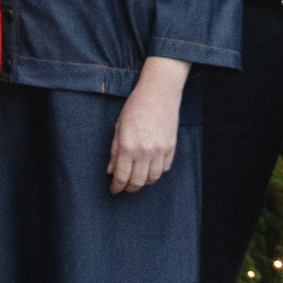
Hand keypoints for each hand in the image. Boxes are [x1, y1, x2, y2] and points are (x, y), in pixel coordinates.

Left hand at [108, 54, 188, 194]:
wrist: (159, 93)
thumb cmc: (135, 107)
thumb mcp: (118, 127)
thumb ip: (115, 151)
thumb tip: (110, 171)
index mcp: (128, 145)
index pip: (122, 176)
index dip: (116, 186)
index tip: (114, 190)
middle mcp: (145, 151)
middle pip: (138, 181)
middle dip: (129, 188)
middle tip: (124, 187)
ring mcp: (160, 150)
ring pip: (153, 178)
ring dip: (144, 182)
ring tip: (137, 179)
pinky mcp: (171, 148)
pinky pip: (164, 169)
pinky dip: (156, 173)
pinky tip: (150, 169)